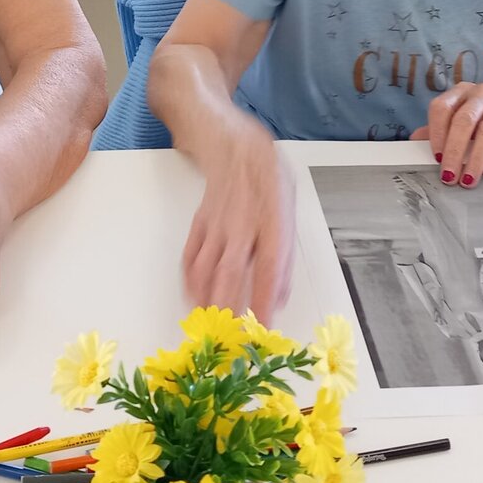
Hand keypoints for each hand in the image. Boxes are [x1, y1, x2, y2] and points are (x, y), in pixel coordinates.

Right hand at [182, 124, 293, 322]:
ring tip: (210, 325)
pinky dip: (192, 279)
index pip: (270, 267)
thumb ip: (285, 255)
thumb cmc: (268, 179)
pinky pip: (193, 255)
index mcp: (272, 220)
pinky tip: (194, 297)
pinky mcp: (200, 223)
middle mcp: (243, 224)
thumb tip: (280, 296)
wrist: (234, 146)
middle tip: (232, 336)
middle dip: (231, 307)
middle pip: (233, 273)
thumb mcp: (290, 209)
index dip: (266, 299)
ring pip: (209, 268)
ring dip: (209, 299)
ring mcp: (217, 224)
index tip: (264, 326)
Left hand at [412, 83, 482, 185]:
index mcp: (462, 91)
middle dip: (454, 151)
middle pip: (463, 120)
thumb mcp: (465, 125)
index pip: (442, 108)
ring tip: (469, 179)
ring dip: (476, 158)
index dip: (436, 133)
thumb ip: (442, 130)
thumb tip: (414, 140)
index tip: (436, 158)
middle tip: (450, 176)